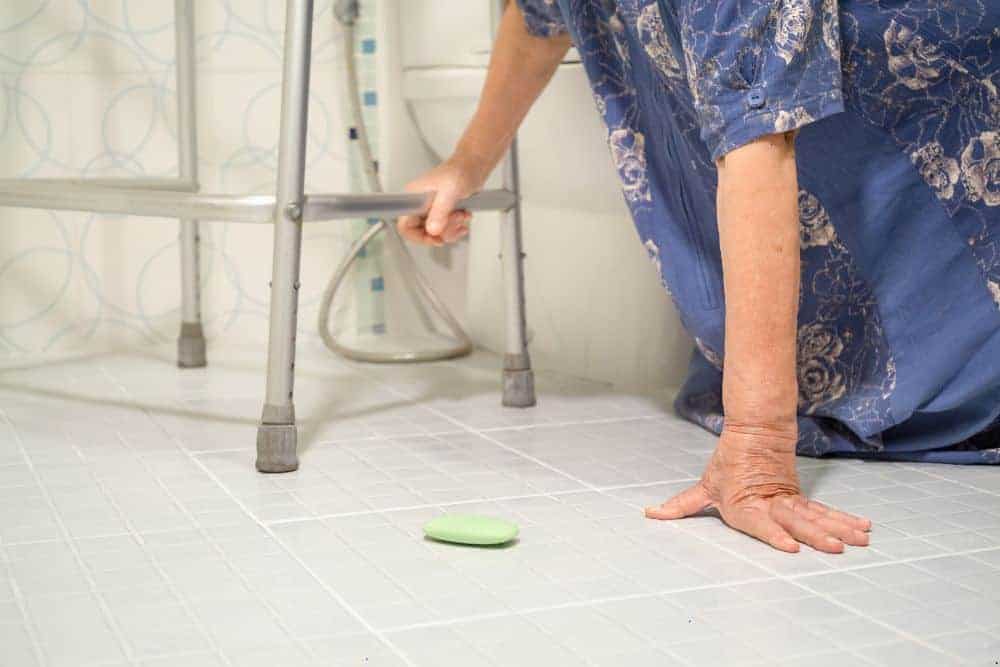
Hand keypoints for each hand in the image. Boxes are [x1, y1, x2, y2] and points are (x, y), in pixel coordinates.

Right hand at [397, 155, 487, 245]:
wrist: (473, 167)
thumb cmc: (460, 171)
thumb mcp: (450, 191)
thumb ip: (440, 211)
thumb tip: (432, 230)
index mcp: (412, 197)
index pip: (404, 225)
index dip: (418, 236)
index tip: (435, 238)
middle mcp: (418, 204)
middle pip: (422, 232)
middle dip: (443, 230)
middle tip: (455, 218)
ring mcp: (429, 210)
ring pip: (435, 233)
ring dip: (452, 228)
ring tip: (462, 214)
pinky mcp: (439, 213)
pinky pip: (444, 230)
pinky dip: (456, 227)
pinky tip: (463, 217)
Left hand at [645, 424, 871, 552]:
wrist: (754, 432)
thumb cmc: (728, 464)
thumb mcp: (704, 486)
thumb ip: (681, 506)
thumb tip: (651, 514)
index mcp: (745, 505)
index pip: (760, 523)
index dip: (774, 536)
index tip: (791, 547)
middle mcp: (770, 505)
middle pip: (795, 522)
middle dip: (816, 536)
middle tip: (835, 549)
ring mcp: (789, 500)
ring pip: (816, 516)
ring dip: (838, 529)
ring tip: (858, 541)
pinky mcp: (802, 497)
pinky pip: (826, 510)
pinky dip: (845, 519)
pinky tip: (864, 528)